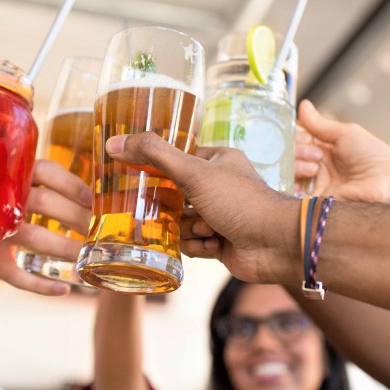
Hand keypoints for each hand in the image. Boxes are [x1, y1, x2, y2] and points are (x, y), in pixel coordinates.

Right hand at [0, 159, 92, 295]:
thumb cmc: (9, 214)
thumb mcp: (24, 195)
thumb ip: (55, 192)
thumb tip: (105, 201)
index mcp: (13, 175)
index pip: (46, 171)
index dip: (74, 184)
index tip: (97, 201)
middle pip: (44, 202)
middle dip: (77, 217)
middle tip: (102, 232)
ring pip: (32, 236)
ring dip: (65, 248)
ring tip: (89, 259)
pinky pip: (16, 275)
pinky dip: (40, 285)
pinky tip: (64, 289)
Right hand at [105, 133, 299, 284]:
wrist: (276, 244)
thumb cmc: (239, 201)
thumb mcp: (193, 171)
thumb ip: (153, 155)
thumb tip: (113, 143)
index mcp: (216, 161)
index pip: (175, 161)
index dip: (157, 170)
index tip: (137, 177)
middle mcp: (217, 186)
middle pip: (173, 195)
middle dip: (172, 207)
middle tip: (168, 210)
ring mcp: (217, 216)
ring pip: (179, 222)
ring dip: (189, 228)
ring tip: (207, 228)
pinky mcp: (218, 243)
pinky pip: (191, 244)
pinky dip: (199, 246)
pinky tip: (215, 244)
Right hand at [295, 100, 389, 204]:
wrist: (386, 184)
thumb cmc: (373, 157)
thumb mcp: (345, 134)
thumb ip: (320, 124)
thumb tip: (303, 106)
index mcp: (323, 150)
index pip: (296, 140)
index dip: (296, 137)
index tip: (305, 136)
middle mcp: (315, 166)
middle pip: (289, 155)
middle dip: (298, 150)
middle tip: (317, 155)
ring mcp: (312, 184)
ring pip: (287, 171)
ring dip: (297, 165)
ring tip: (315, 168)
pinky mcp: (310, 200)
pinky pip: (290, 191)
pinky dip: (292, 182)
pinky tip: (307, 176)